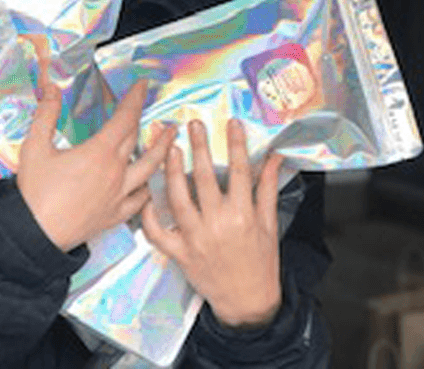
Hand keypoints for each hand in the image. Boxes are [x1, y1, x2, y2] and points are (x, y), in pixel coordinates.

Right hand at [16, 68, 175, 251]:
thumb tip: (51, 89)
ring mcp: (118, 195)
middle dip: (149, 123)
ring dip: (162, 152)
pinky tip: (150, 187)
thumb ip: (45, 114)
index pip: (125, 118)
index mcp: (99, 152)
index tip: (143, 86)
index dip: (136, 99)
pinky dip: (148, 191)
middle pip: (138, 141)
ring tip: (172, 142)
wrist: (33, 235)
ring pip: (149, 169)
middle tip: (158, 112)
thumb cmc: (34, 193)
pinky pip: (140, 201)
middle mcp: (116, 172)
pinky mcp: (115, 215)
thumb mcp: (34, 147)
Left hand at [142, 118, 282, 329]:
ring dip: (172, 171)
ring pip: (179, 199)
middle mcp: (218, 224)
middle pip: (205, 178)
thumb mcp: (270, 223)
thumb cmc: (261, 261)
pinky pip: (159, 232)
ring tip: (170, 149)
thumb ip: (268, 188)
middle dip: (200, 148)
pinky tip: (149, 196)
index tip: (230, 123)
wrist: (247, 299)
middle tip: (194, 125)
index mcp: (243, 215)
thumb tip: (274, 158)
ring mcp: (196, 239)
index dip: (234, 145)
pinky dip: (151, 215)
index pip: (239, 171)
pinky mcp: (180, 254)